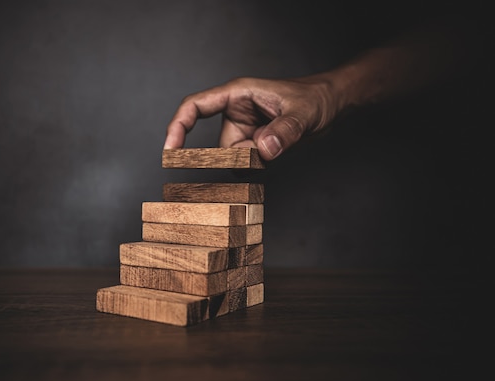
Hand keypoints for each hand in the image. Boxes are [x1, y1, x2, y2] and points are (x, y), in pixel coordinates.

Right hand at [164, 76, 341, 160]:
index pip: (195, 107)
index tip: (170, 151)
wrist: (331, 105)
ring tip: (279, 146)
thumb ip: (284, 131)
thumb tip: (263, 151)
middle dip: (238, 157)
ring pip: (232, 160)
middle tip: (265, 150)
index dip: (177, 127)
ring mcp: (242, 131)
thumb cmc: (315, 98)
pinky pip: (245, 166)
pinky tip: (277, 152)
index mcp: (237, 94)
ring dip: (252, 163)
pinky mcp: (251, 146)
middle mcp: (235, 112)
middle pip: (218, 146)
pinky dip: (258, 167)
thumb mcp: (304, 112)